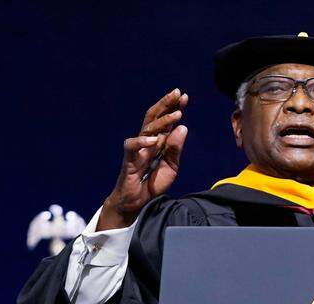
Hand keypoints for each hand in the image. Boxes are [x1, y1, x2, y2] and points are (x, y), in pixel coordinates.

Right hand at [99, 88, 189, 229]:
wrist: (137, 202)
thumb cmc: (152, 183)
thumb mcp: (170, 166)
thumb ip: (176, 148)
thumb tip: (183, 127)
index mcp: (158, 141)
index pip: (166, 120)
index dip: (174, 107)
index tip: (184, 97)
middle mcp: (147, 141)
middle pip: (154, 117)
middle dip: (166, 104)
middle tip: (178, 93)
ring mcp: (137, 149)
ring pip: (147, 128)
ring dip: (162, 120)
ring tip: (177, 114)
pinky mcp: (129, 159)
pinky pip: (132, 146)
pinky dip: (142, 141)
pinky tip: (155, 139)